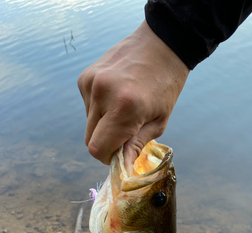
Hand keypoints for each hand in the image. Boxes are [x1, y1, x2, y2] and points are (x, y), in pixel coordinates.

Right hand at [78, 21, 188, 165]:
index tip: (120, 155)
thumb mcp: (158, 122)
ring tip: (123, 109)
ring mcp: (91, 83)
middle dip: (105, 144)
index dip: (107, 158)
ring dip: (102, 125)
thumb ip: (136, 146)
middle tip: (124, 136)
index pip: (98, 149)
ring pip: (88, 124)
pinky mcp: (85, 77)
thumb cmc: (165, 86)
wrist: (162, 43)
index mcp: (124, 108)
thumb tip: (123, 171)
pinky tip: (115, 96)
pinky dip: (99, 109)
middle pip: (89, 140)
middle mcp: (102, 94)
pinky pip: (87, 106)